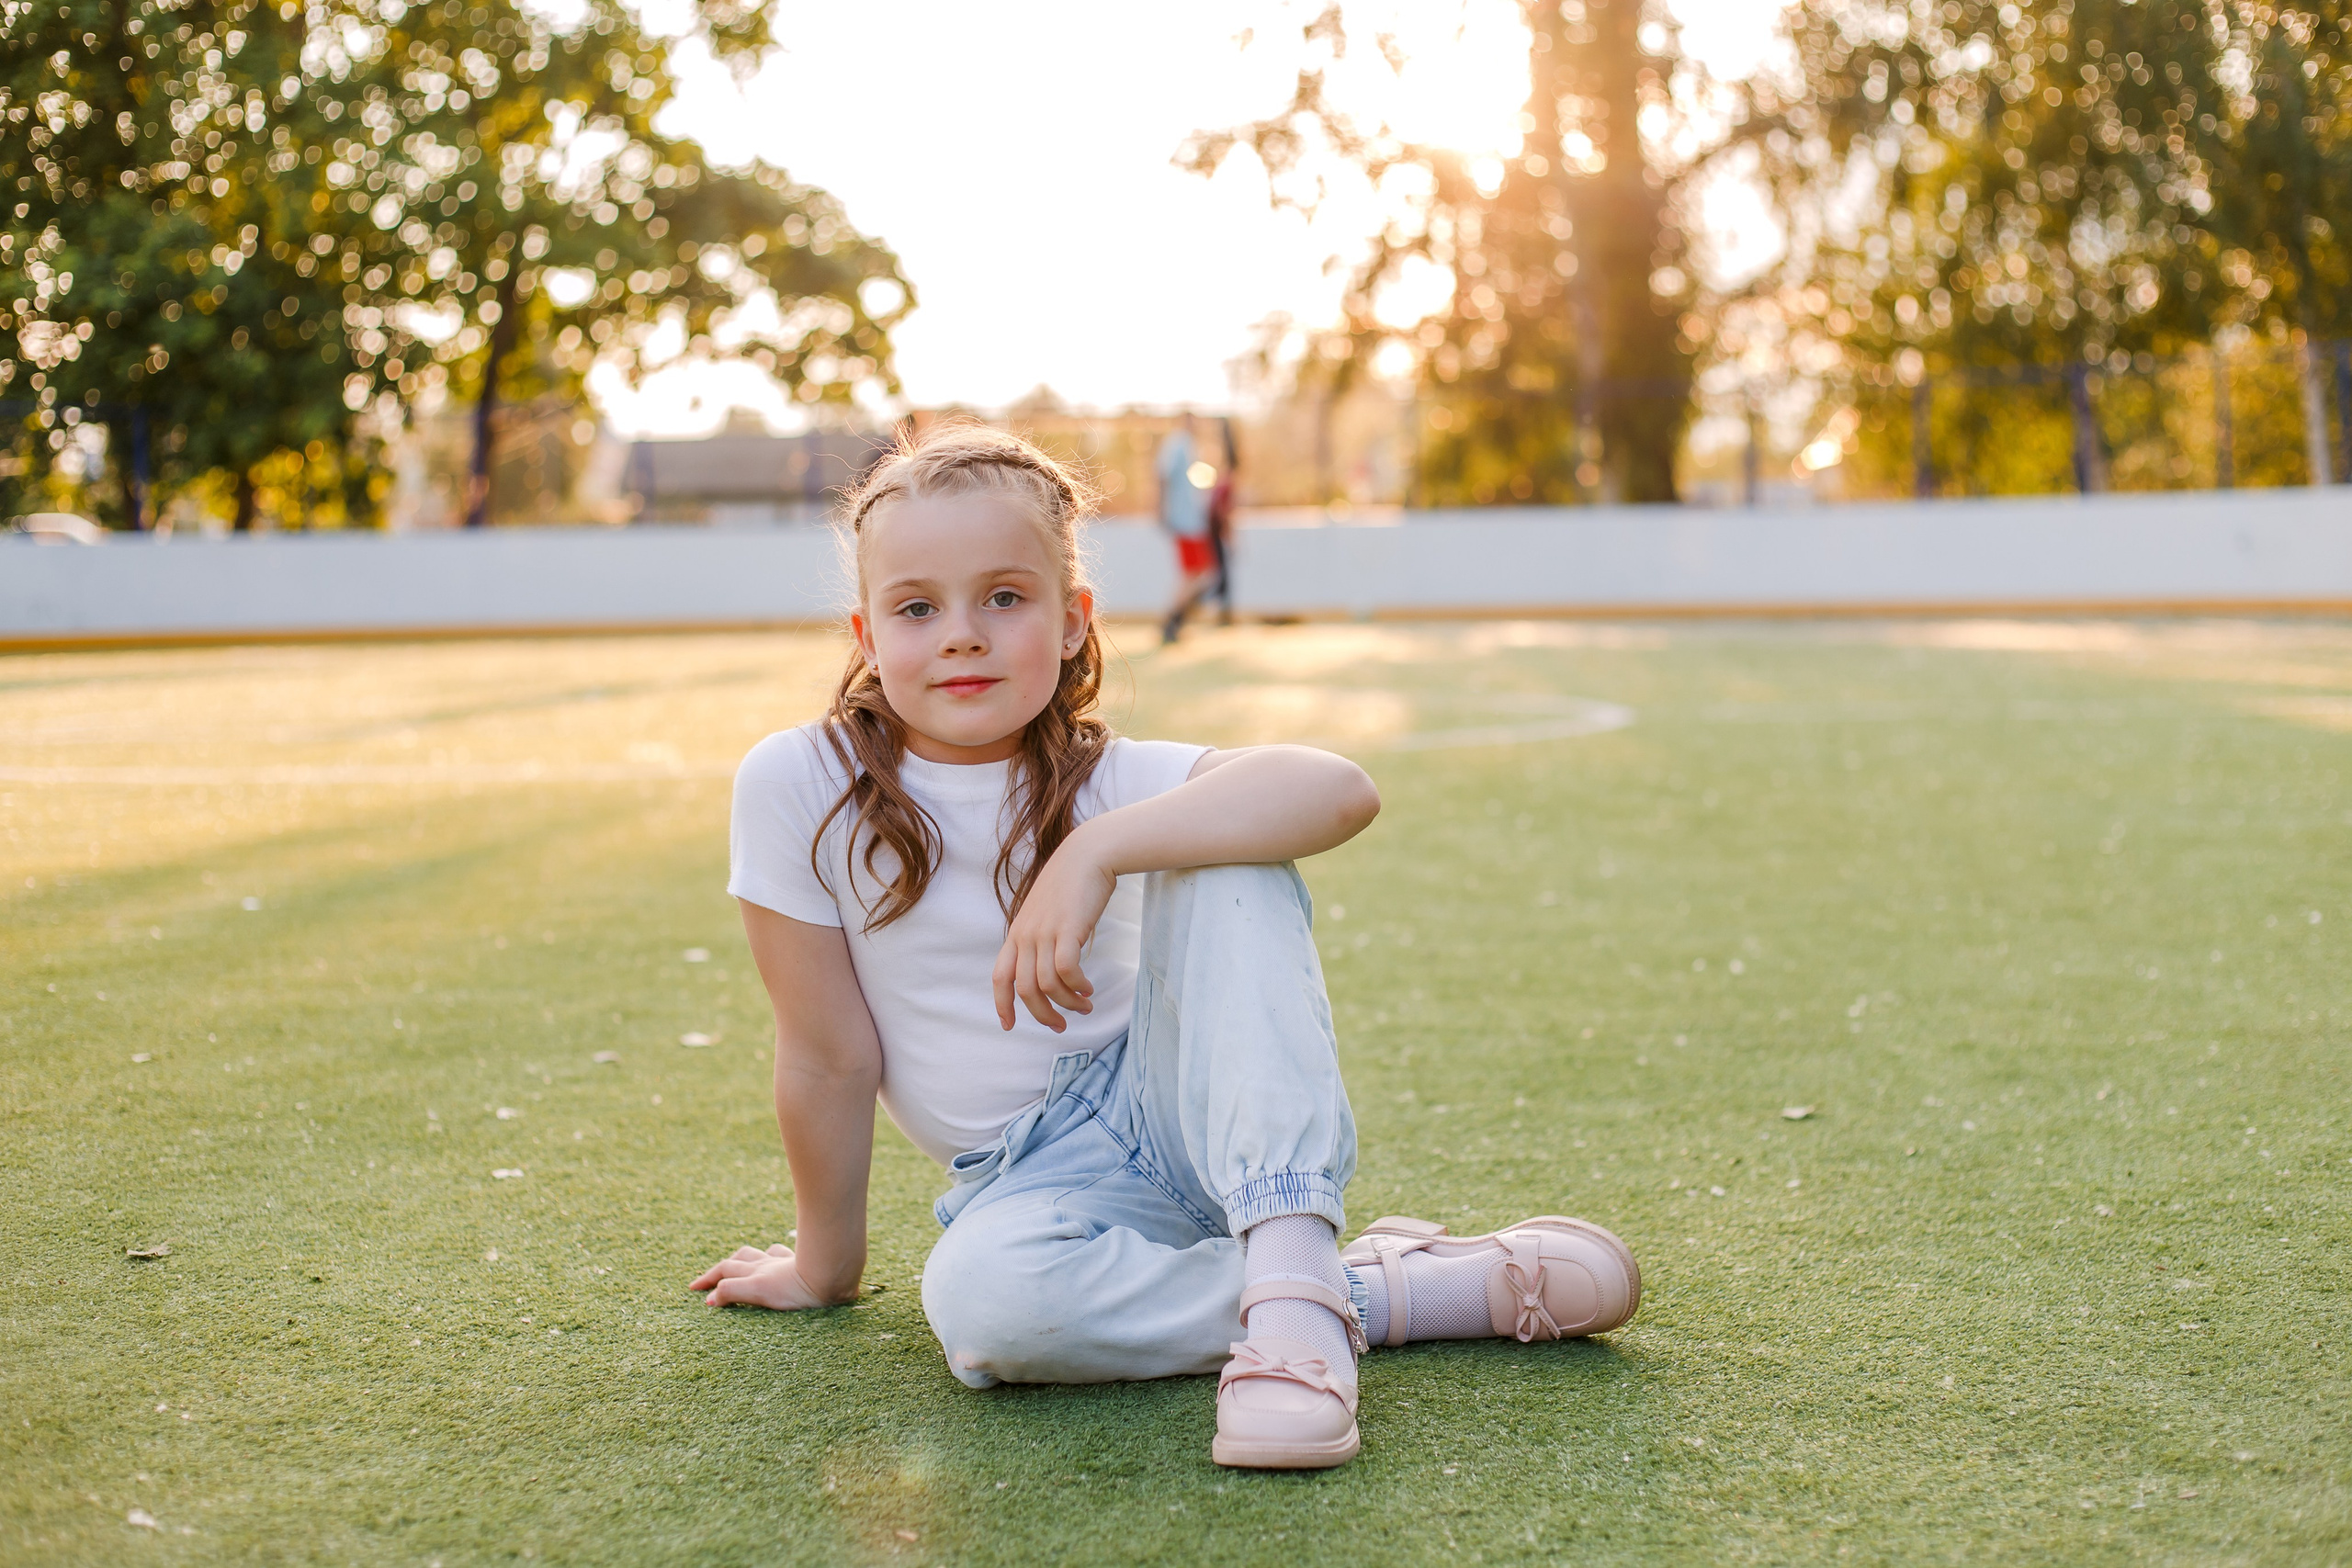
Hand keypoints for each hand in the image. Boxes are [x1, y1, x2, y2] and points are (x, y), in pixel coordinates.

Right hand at [689, 1243, 837, 1309]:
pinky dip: (775, 1256)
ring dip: (748, 1259)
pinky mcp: (804, 1264)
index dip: (709, 1281)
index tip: (694, 1290)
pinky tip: (779, 1258)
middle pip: (740, 1260)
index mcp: (758, 1273)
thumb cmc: (800, 1287)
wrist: (833, 1277)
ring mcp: (787, 1263)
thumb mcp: (759, 1291)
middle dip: (722, 1269)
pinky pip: (785, 1256)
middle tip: (710, 1279)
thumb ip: (733, 1292)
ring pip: (762, 1255)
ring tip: (741, 1264)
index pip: (726, 1273)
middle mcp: (769, 1264)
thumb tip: (710, 1299)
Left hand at [992, 833, 1116, 1032]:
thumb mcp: (1046, 913)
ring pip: (1048, 985)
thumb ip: (1042, 938)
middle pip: (1025, 989)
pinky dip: (1077, 986)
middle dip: (1042, 1014)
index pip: (999, 977)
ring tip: (1085, 1006)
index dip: (1002, 1005)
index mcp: (1017, 933)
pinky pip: (1066, 971)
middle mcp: (1026, 936)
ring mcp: (1045, 932)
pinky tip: (1088, 989)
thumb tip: (1051, 969)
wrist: (1088, 854)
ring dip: (1067, 1003)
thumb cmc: (1071, 884)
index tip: (1009, 1025)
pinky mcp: (1067, 930)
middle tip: (1060, 1025)